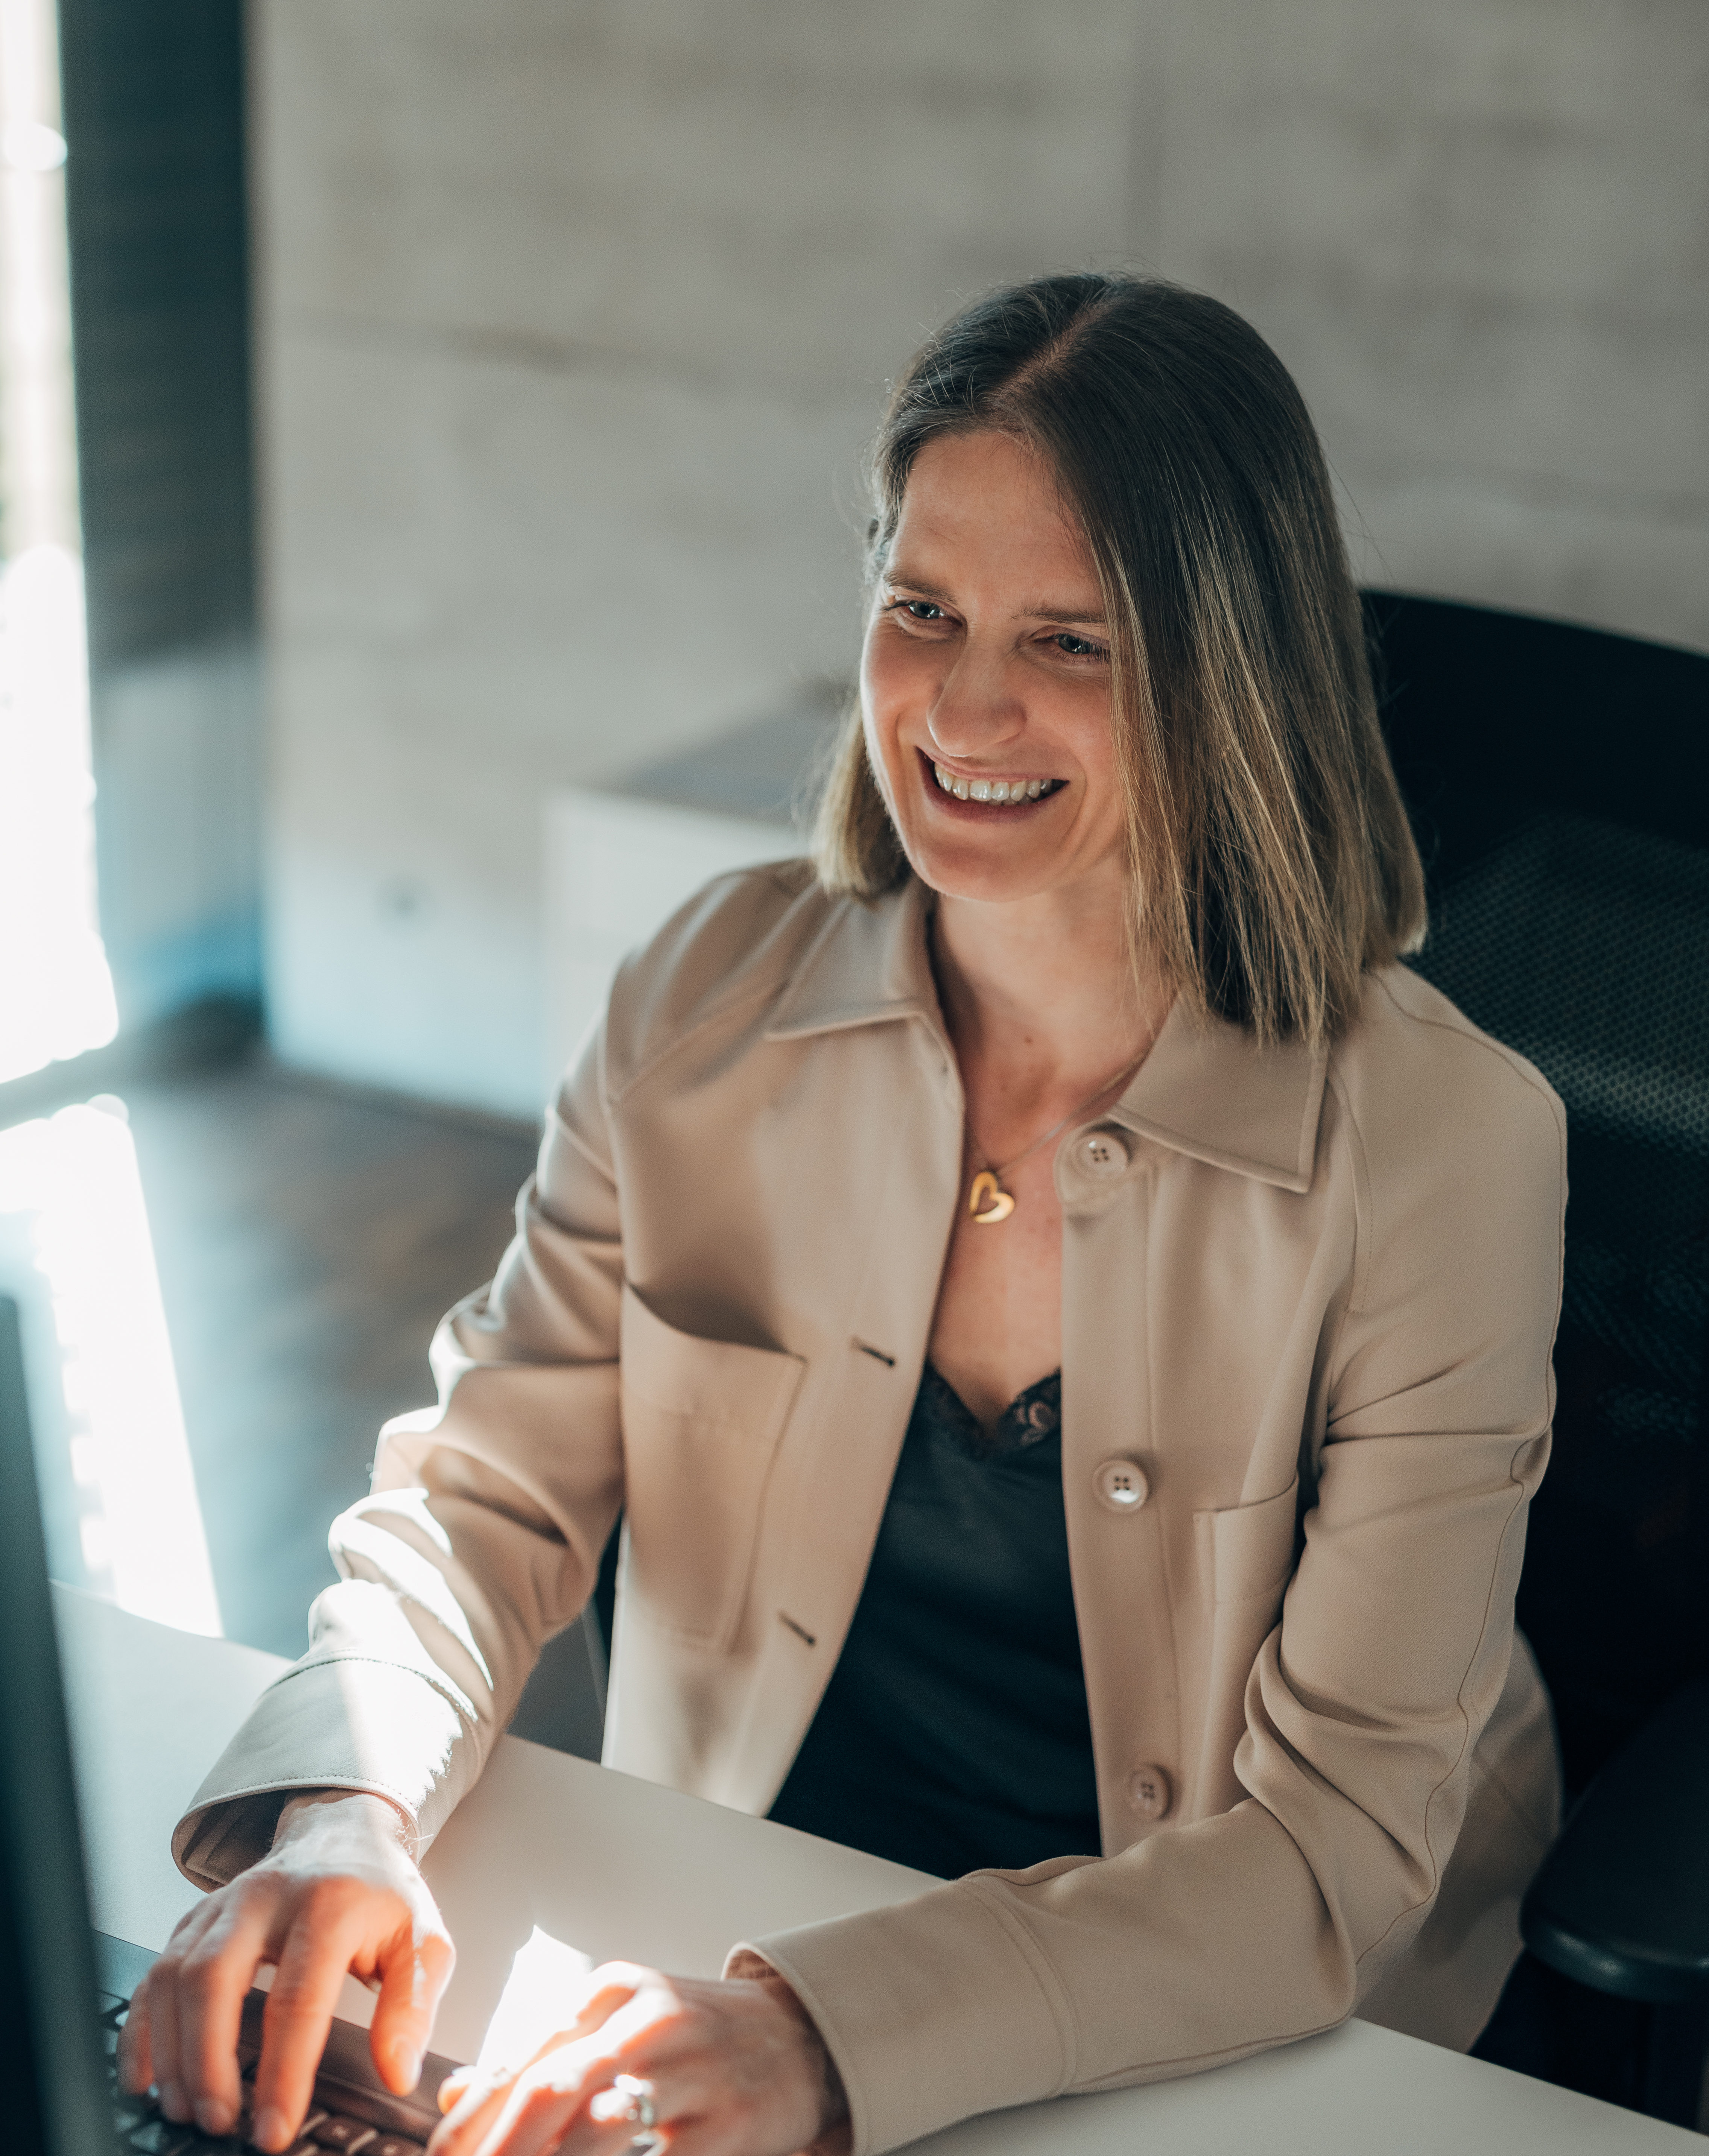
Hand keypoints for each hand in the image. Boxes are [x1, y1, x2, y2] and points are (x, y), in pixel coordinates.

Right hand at [117, 1789, 454, 2152]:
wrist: (346, 1832)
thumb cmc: (382, 1894)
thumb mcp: (423, 1941)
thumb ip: (413, 2009)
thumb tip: (397, 2074)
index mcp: (329, 1904)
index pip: (297, 1998)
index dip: (282, 2072)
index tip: (274, 2129)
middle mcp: (266, 1898)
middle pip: (214, 1979)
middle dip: (207, 2061)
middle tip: (219, 2123)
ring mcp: (223, 1905)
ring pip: (174, 1976)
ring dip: (172, 2051)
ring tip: (186, 2109)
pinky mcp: (195, 1918)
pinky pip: (154, 1973)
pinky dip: (142, 2027)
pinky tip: (145, 2076)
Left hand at [428, 1960, 849, 2155]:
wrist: (798, 2040)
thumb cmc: (696, 2036)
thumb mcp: (620, 2023)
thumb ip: (544, 2055)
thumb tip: (457, 2097)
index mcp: (615, 1993)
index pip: (523, 2058)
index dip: (471, 2119)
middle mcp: (649, 2024)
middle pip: (550, 2092)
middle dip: (496, 2149)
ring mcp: (689, 2077)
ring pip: (594, 2136)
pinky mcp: (720, 2130)